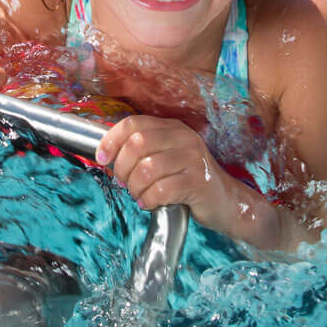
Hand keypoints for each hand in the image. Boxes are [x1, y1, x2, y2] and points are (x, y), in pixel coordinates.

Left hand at [95, 114, 232, 217]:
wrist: (224, 201)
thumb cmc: (189, 180)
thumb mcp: (167, 157)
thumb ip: (142, 152)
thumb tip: (106, 156)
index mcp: (172, 128)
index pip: (133, 124)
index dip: (111, 140)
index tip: (101, 158)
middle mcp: (184, 138)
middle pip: (136, 145)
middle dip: (122, 168)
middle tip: (125, 183)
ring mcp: (193, 158)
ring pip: (146, 170)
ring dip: (135, 188)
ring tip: (140, 195)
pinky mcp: (198, 181)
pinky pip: (160, 190)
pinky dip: (149, 200)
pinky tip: (151, 203)